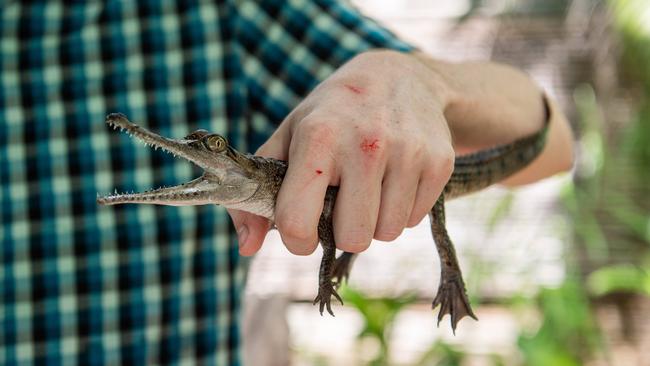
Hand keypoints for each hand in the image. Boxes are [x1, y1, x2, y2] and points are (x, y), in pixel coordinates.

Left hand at [230, 50, 454, 255]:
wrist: (398, 76)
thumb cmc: (332, 114)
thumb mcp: (289, 137)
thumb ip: (259, 193)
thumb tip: (247, 248)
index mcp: (318, 137)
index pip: (298, 221)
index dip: (298, 239)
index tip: (304, 230)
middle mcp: (365, 143)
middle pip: (353, 238)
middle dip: (343, 231)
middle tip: (343, 202)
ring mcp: (408, 151)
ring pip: (387, 234)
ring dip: (375, 221)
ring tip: (369, 186)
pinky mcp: (439, 161)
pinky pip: (414, 221)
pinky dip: (401, 210)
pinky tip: (394, 178)